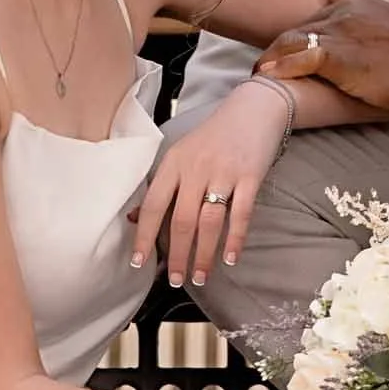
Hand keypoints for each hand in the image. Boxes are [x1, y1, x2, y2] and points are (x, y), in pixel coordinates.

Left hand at [131, 80, 289, 286]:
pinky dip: (235, 239)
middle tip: (175, 280)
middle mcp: (196, 168)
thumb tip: (135, 219)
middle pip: (182, 219)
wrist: (253, 109)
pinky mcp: (250, 176)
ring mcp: (224, 173)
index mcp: (174, 163)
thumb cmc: (214, 136)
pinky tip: (230, 258)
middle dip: (178, 254)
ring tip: (199, 277)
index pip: (154, 204)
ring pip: (210, 222)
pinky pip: (241, 214)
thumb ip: (162, 186)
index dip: (145, 235)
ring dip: (204, 254)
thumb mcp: (182, 154)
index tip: (139, 262)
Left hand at [255, 0, 388, 113]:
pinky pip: (297, 58)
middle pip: (297, 27)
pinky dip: (279, 68)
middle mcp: (341, 12)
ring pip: (291, 40)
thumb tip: (359, 16)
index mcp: (355, 3)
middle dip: (278, 46)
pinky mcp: (335, 55)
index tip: (286, 47)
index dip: (298, 33)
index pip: (315, 13)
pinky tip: (266, 76)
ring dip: (271, 58)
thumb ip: (373, 14)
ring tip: (259, 72)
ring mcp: (337, 32)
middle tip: (264, 63)